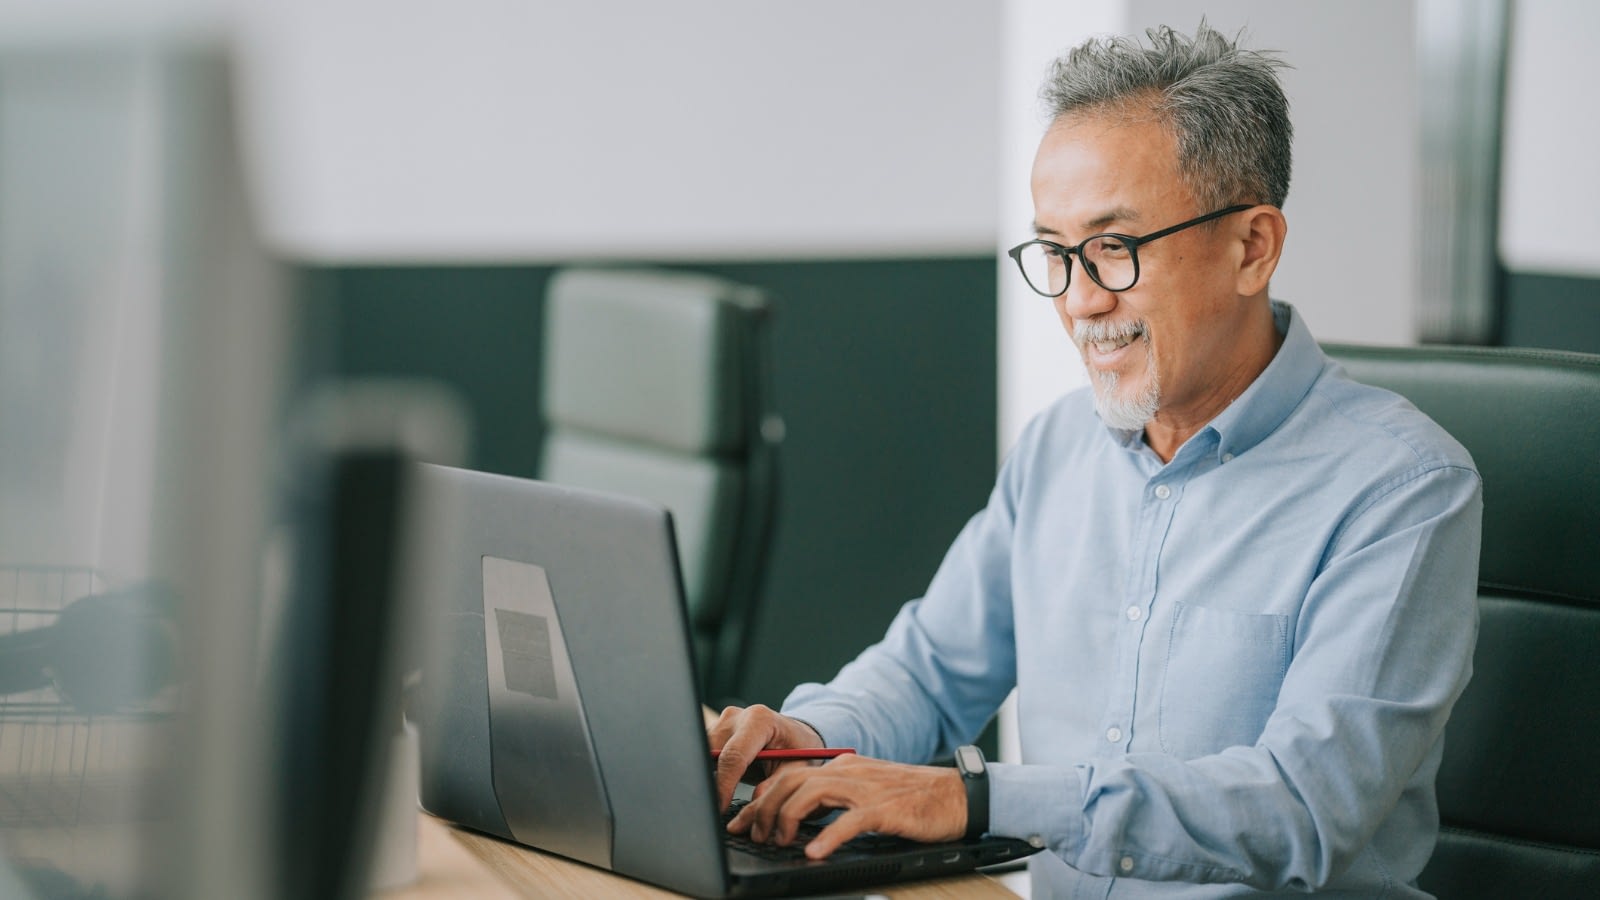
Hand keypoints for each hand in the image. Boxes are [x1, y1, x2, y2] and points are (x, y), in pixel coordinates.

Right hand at [708, 704, 825, 810]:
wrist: (793, 736)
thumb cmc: (797, 750)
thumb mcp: (795, 769)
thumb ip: (776, 784)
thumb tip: (756, 801)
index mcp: (759, 720)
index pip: (733, 756)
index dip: (724, 785)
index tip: (720, 807)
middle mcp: (736, 716)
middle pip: (712, 753)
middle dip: (712, 782)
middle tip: (716, 807)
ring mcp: (722, 721)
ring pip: (703, 753)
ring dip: (709, 776)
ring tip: (721, 797)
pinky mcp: (714, 730)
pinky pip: (703, 753)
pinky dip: (709, 772)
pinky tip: (719, 786)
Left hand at [726, 754, 965, 859]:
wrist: (955, 796)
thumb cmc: (910, 800)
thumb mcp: (864, 792)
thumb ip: (833, 799)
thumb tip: (795, 818)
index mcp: (842, 767)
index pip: (789, 775)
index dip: (760, 798)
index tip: (742, 821)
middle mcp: (849, 772)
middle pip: (792, 781)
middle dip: (763, 809)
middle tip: (749, 835)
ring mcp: (866, 788)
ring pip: (812, 794)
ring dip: (787, 819)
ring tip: (776, 842)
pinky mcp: (885, 809)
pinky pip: (849, 821)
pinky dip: (828, 836)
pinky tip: (814, 852)